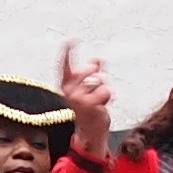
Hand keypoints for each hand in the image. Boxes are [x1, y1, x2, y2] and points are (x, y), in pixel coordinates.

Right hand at [59, 39, 112, 158]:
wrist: (91, 131)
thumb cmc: (89, 110)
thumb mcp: (89, 89)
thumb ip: (93, 73)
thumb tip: (98, 59)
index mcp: (66, 86)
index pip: (65, 66)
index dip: (67, 52)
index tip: (72, 40)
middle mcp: (69, 91)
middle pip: (88, 70)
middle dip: (95, 73)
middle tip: (97, 83)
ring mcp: (78, 97)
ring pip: (99, 81)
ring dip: (103, 90)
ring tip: (98, 101)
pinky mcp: (89, 103)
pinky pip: (105, 90)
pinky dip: (107, 98)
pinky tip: (102, 106)